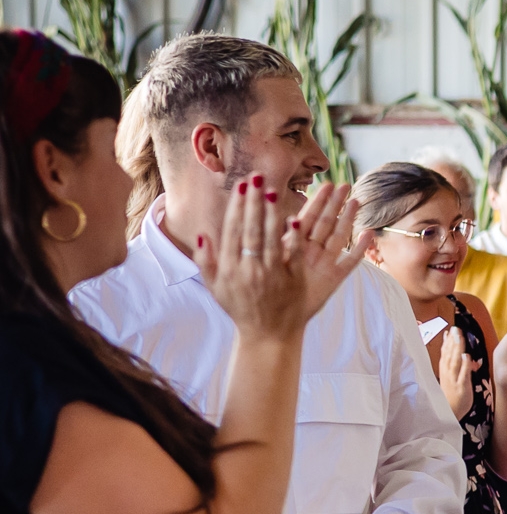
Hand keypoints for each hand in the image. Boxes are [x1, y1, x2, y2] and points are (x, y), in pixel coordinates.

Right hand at [192, 176, 361, 340]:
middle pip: (250, 230)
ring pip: (271, 240)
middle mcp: (249, 270)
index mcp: (229, 268)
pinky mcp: (292, 283)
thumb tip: (202, 234)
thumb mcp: (215, 287)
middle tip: (257, 177)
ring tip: (272, 191)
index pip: (232, 231)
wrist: (267, 336)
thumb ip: (206, 261)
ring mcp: (271, 276)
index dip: (237, 207)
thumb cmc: (240, 308)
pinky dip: (293, 239)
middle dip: (253, 202)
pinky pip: (293, 257)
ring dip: (271, 214)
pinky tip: (296, 219)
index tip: (241, 186)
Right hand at [433, 328, 473, 419]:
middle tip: (455, 328)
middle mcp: (448, 373)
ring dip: (457, 348)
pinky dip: (464, 365)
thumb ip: (456, 366)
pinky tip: (466, 356)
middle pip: (449, 354)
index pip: (445, 353)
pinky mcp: (461, 387)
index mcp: (445, 370)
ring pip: (455, 361)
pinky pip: (463, 374)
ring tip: (459, 337)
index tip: (450, 330)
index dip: (448, 341)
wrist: (449, 412)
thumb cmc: (451, 395)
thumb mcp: (452, 378)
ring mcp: (454, 379)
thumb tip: (461, 354)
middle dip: (452, 341)